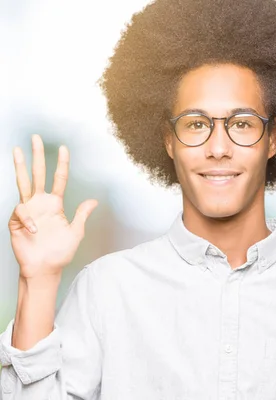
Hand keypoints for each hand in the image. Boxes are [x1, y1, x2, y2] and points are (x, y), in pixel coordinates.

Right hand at [8, 135, 97, 279]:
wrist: (45, 269)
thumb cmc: (60, 252)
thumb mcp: (76, 232)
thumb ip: (82, 215)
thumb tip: (94, 200)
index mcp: (55, 204)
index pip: (58, 179)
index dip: (61, 164)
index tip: (64, 148)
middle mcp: (40, 203)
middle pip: (37, 174)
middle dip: (37, 156)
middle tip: (36, 138)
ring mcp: (28, 211)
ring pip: (22, 183)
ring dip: (20, 167)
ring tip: (17, 150)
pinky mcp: (16, 221)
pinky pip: (21, 212)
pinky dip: (29, 220)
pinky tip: (35, 231)